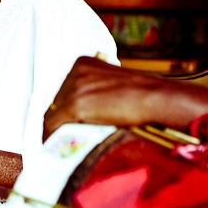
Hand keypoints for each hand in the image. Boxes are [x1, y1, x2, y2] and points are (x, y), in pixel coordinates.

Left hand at [43, 56, 161, 140]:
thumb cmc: (141, 93)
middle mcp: (75, 71)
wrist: (156, 97)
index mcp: (82, 63)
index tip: (62, 120)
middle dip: (60, 118)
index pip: (63, 89)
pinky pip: (53, 123)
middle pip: (57, 100)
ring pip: (53, 112)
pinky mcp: (75, 104)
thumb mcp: (111, 82)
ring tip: (57, 142)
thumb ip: (94, 88)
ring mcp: (74, 87)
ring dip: (56, 128)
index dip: (63, 107)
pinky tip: (52, 145)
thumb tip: (81, 109)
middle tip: (61, 134)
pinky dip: (50, 135)